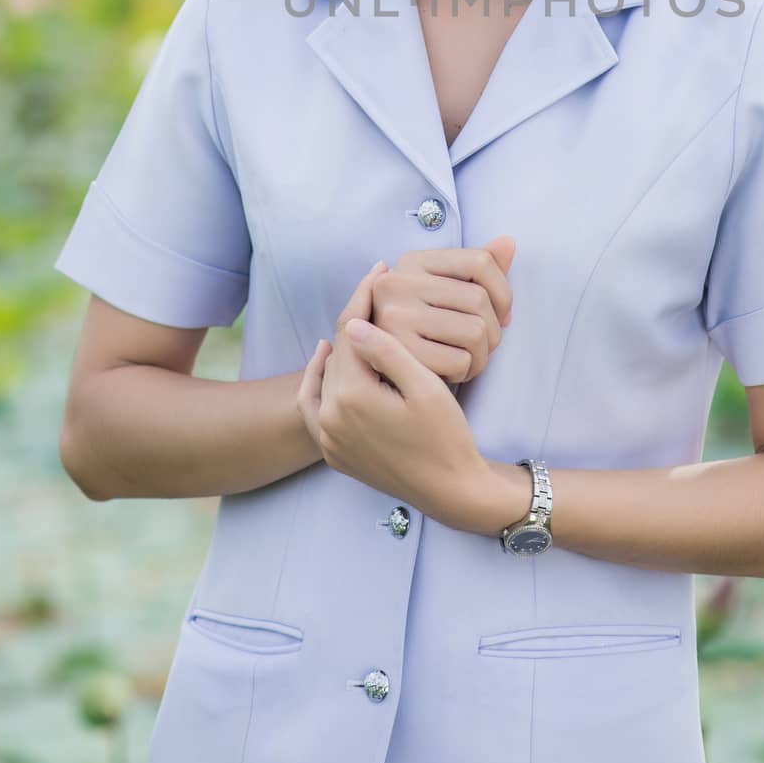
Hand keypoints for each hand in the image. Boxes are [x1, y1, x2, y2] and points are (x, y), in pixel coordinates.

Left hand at [296, 261, 488, 530]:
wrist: (450, 491)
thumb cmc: (446, 437)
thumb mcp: (425, 388)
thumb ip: (388, 352)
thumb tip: (352, 323)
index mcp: (352, 397)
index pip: (350, 333)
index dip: (364, 298)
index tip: (379, 271)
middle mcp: (331, 418)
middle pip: (338, 353)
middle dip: (355, 320)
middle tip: (374, 288)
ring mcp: (328, 438)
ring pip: (327, 376)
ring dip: (341, 347)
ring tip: (361, 320)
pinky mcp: (333, 452)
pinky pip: (313, 409)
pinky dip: (316, 383)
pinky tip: (326, 361)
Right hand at [369, 235, 515, 384]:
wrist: (381, 367)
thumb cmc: (423, 326)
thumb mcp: (445, 290)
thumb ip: (478, 268)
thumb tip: (508, 242)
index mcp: (413, 262)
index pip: (480, 261)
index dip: (503, 290)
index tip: (502, 314)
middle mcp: (398, 283)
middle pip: (479, 299)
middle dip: (494, 329)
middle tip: (485, 344)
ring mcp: (395, 317)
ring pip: (474, 332)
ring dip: (483, 354)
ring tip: (471, 358)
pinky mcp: (399, 353)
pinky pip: (459, 361)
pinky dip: (466, 371)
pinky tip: (455, 371)